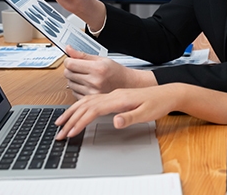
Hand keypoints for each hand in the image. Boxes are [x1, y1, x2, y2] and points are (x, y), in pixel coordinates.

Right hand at [55, 84, 183, 138]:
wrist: (168, 93)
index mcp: (119, 99)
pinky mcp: (115, 96)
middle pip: (85, 105)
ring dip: (73, 111)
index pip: (93, 110)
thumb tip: (115, 122)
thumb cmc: (158, 103)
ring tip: (61, 121)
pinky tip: (78, 111)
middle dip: (70, 119)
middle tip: (59, 132)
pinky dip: (82, 106)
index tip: (70, 133)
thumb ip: (130, 117)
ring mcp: (113, 95)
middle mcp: (113, 95)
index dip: (80, 122)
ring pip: (87, 101)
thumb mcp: (147, 114)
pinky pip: (93, 100)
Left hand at [64, 46, 156, 97]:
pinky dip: (77, 88)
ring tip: (85, 77)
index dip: (69, 60)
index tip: (71, 60)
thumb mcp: (101, 59)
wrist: (126, 85)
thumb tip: (68, 49)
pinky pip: (74, 93)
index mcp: (97, 68)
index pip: (71, 64)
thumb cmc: (115, 71)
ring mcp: (92, 92)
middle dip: (70, 69)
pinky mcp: (91, 100)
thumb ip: (82, 55)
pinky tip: (86, 85)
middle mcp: (94, 81)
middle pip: (68, 74)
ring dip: (74, 79)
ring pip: (70, 84)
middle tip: (78, 68)